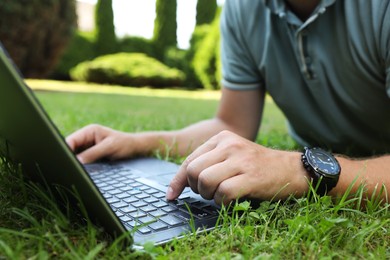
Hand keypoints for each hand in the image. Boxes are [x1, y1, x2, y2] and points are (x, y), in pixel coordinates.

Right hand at [66, 124, 135, 163]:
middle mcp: (86, 138)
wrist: (135, 148)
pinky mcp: (91, 156)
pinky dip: (80, 166)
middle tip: (68, 168)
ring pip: (74, 156)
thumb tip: (77, 161)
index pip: (70, 140)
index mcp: (89, 131)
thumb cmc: (125, 144)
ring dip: (74, 163)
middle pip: (70, 149)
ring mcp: (88, 148)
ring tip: (74, 170)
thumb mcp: (109, 147)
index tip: (63, 161)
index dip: (64, 150)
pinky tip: (81, 172)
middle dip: (68, 158)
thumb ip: (92, 153)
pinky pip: (82, 162)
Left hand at [166, 130, 308, 204]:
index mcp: (222, 137)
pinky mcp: (251, 176)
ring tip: (221, 195)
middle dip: (195, 188)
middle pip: (193, 171)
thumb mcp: (232, 155)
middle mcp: (229, 145)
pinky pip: (223, 193)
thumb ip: (209, 162)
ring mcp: (241, 159)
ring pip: (205, 181)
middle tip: (208, 192)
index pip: (189, 160)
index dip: (178, 180)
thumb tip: (180, 182)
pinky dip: (223, 202)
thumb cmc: (256, 166)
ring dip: (209, 195)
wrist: (291, 169)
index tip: (172, 195)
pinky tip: (232, 200)